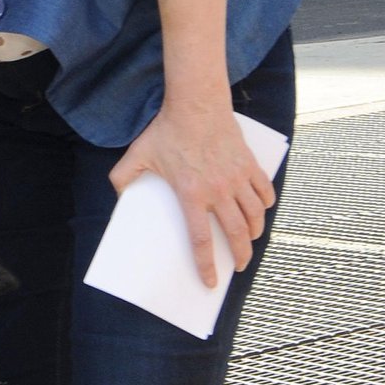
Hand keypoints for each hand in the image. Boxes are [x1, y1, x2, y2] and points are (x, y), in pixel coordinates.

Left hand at [109, 99, 273, 287]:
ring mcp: (237, 177)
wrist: (197, 102)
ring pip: (254, 215)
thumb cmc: (167, 130)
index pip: (201, 240)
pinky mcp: (249, 164)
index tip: (211, 282)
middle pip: (235, 234)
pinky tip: (261, 211)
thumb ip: (123, 178)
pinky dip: (266, 204)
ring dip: (254, 233)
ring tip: (249, 241)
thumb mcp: (137, 155)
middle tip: (238, 267)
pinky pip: (264, 191)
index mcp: (191, 194)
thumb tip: (118, 197)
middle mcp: (218, 190)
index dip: (206, 265)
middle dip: (239, 256)